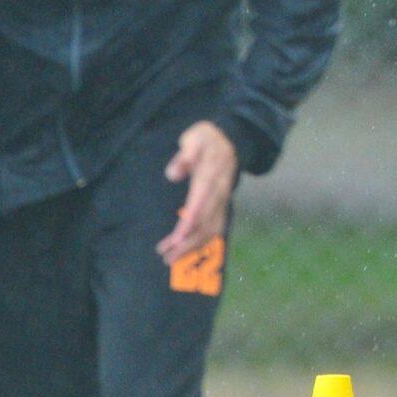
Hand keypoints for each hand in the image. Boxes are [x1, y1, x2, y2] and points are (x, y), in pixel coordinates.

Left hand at [158, 121, 239, 264]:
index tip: (175, 240)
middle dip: (186, 242)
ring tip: (171, 257)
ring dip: (193, 246)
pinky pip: (215, 226)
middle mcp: (218, 193)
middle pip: (205, 223)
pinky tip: (189, 249)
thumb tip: (172, 174)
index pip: (199, 206)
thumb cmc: (206, 140)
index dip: (188, 224)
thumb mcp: (194, 139)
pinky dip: (203, 241)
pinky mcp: (222, 204)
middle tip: (165, 256)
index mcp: (210, 178)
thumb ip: (185, 156)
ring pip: (211, 228)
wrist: (231, 138)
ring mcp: (222, 200)